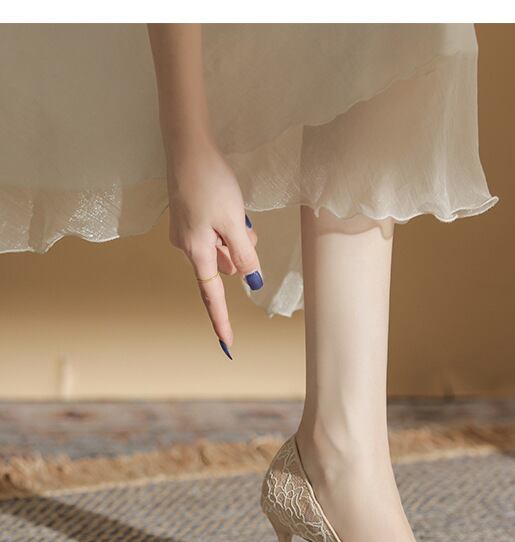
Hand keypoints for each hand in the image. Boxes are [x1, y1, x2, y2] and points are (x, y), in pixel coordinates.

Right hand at [166, 137, 261, 356]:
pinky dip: (226, 226)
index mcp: (198, 252)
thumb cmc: (211, 183)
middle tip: (244, 226)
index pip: (213, 296)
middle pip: (224, 267)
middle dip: (241, 254)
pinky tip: (227, 205)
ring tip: (235, 211)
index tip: (227, 345)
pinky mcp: (188, 218)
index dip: (222, 321)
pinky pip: (214, 233)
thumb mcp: (234, 222)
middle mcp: (187, 247)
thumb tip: (252, 281)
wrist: (186, 146)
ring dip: (235, 237)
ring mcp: (185, 232)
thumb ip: (244, 255)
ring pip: (222, 248)